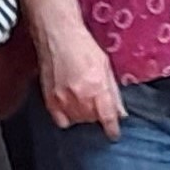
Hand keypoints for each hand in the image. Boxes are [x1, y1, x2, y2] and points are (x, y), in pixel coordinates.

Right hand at [35, 20, 123, 136]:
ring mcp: (62, 99)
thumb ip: (113, 92)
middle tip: (97, 101)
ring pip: (78, 120)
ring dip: (83, 115)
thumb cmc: (82, 46)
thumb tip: (120, 112)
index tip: (113, 134)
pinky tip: (70, 106)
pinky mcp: (49, 99)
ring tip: (83, 99)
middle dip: (97, 114)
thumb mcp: (105, 66)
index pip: (108, 118)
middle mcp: (79, 97)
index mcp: (97, 88)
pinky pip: (61, 120)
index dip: (112, 130)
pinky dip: (67, 117)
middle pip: (92, 120)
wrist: (57, 35)